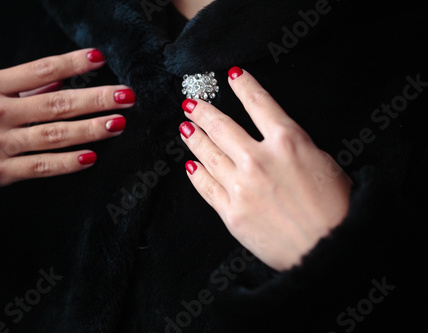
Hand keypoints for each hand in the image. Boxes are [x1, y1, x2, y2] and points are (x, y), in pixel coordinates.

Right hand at [0, 49, 134, 198]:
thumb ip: (21, 88)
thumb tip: (61, 78)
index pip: (40, 70)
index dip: (72, 63)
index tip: (100, 59)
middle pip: (56, 103)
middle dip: (95, 98)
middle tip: (126, 96)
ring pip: (54, 134)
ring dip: (90, 129)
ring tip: (118, 123)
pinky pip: (39, 166)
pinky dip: (66, 163)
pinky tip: (90, 157)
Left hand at [179, 67, 351, 270]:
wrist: (328, 249)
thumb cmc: (335, 207)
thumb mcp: (322, 162)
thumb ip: (292, 146)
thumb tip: (272, 139)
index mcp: (288, 141)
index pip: (259, 103)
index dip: (243, 85)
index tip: (232, 75)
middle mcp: (258, 159)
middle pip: (222, 126)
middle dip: (203, 111)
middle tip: (191, 103)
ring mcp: (241, 186)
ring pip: (208, 153)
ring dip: (194, 137)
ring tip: (185, 127)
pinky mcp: (231, 212)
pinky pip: (205, 186)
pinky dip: (196, 173)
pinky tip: (190, 164)